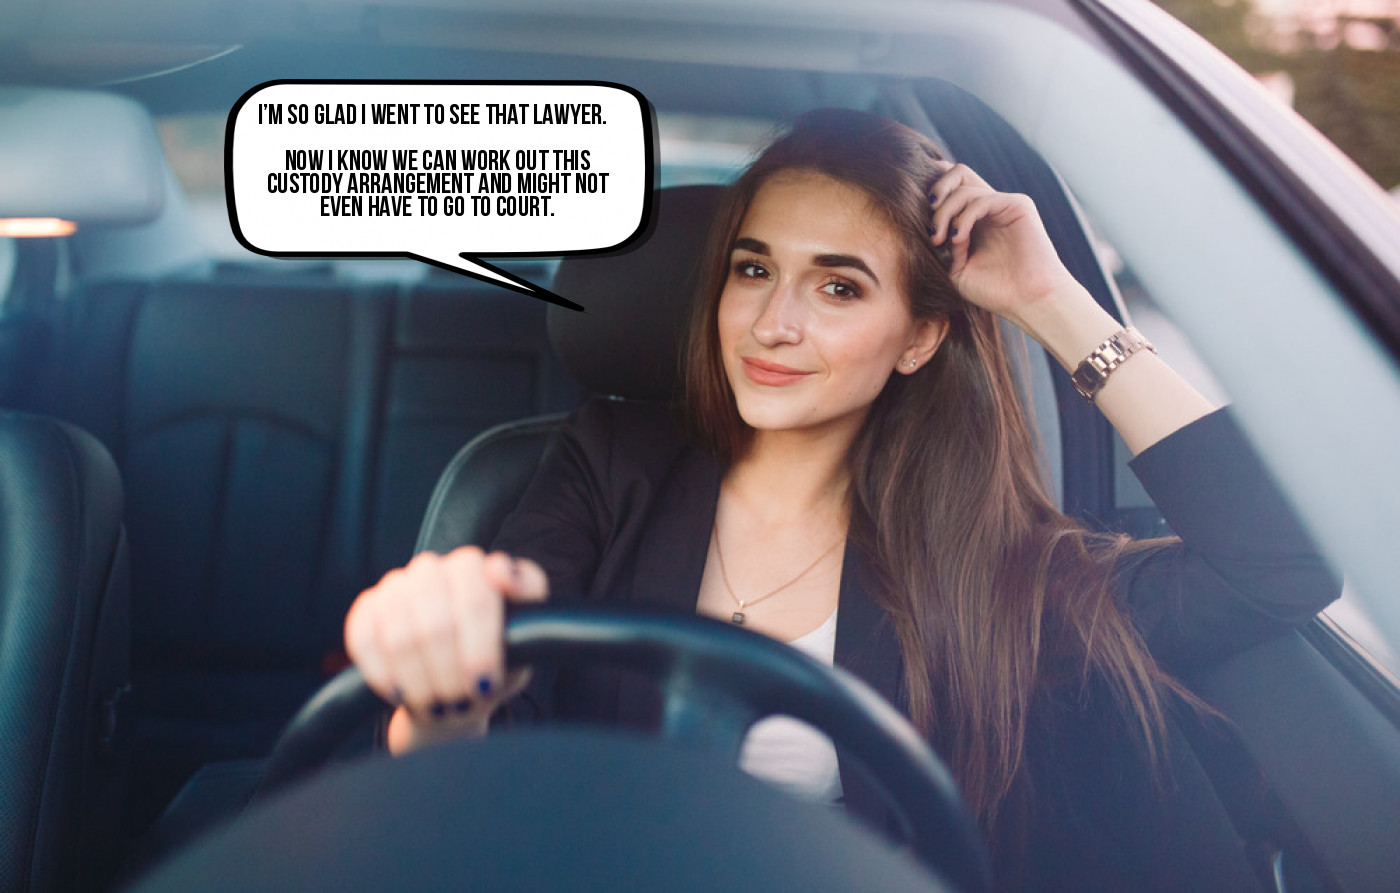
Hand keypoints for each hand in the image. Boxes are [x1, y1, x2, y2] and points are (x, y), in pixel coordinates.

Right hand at [343, 546, 547, 751]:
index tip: (485, 681)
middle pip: (436, 624)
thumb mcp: (529, 635)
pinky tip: (402, 693)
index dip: (479, 646)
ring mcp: (396, 586)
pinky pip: (364, 641)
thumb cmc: (496, 660)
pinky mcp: (366, 609)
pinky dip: (384, 675)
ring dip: (420, 682)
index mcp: (474, 567)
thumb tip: (503, 573)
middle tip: (461, 700)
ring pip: (401, 637)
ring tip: (437, 704)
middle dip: (450, 673)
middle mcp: (433, 568)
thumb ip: (527, 596)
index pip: (475, 597)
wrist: (456, 689)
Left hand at [927, 160, 1080, 325]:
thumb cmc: (994, 291)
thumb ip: (942, 245)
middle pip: (957, 173)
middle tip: (928, 225)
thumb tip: (930, 225)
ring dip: (944, 213)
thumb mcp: (955, 271)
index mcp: (974, 219)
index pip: (951, 188)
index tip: (913, 210)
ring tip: (939, 240)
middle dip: (935, 191)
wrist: (1028, 301)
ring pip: (964, 187)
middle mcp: (988, 208)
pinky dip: (964, 217)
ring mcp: (1002, 204)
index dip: (932, 189)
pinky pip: (981, 199)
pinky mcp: (1017, 204)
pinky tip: (957, 239)